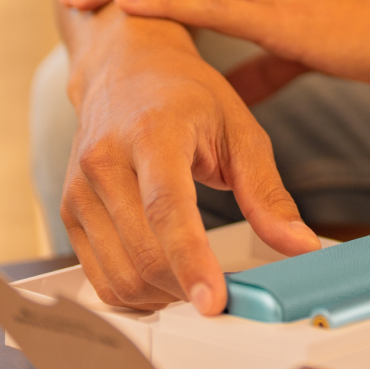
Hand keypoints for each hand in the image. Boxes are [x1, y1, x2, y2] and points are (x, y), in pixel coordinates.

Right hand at [59, 10, 321, 311]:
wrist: (125, 67)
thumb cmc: (185, 95)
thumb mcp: (240, 130)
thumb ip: (267, 193)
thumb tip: (300, 246)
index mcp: (151, 133)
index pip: (167, 209)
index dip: (190, 260)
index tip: (213, 301)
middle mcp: (105, 161)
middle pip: (142, 253)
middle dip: (186, 287)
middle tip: (225, 294)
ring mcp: (79, 189)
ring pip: (118, 275)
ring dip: (162, 296)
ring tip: (195, 282)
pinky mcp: (68, 211)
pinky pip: (98, 276)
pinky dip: (135, 292)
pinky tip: (163, 279)